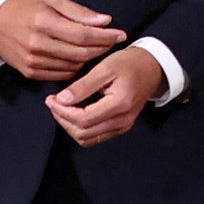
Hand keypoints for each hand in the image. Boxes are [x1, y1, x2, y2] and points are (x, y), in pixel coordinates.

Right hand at [0, 0, 125, 85]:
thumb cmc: (27, 9)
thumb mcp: (51, 0)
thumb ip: (79, 12)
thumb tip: (105, 21)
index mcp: (43, 22)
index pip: (83, 34)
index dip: (105, 36)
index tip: (120, 34)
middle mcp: (37, 44)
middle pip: (80, 52)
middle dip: (102, 48)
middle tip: (113, 42)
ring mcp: (33, 61)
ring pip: (73, 66)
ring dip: (90, 59)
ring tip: (99, 49)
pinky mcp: (30, 72)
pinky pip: (61, 74)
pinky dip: (75, 68)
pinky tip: (81, 59)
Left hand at [44, 45, 163, 145]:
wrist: (151, 68)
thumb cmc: (129, 63)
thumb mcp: (105, 68)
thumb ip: (82, 85)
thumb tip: (61, 100)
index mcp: (120, 104)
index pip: (83, 119)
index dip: (63, 112)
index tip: (51, 99)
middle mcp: (123, 120)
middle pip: (83, 133)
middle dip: (63, 119)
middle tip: (53, 102)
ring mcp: (123, 127)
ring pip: (87, 139)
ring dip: (70, 126)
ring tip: (62, 109)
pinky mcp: (121, 128)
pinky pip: (95, 138)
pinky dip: (80, 129)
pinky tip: (74, 114)